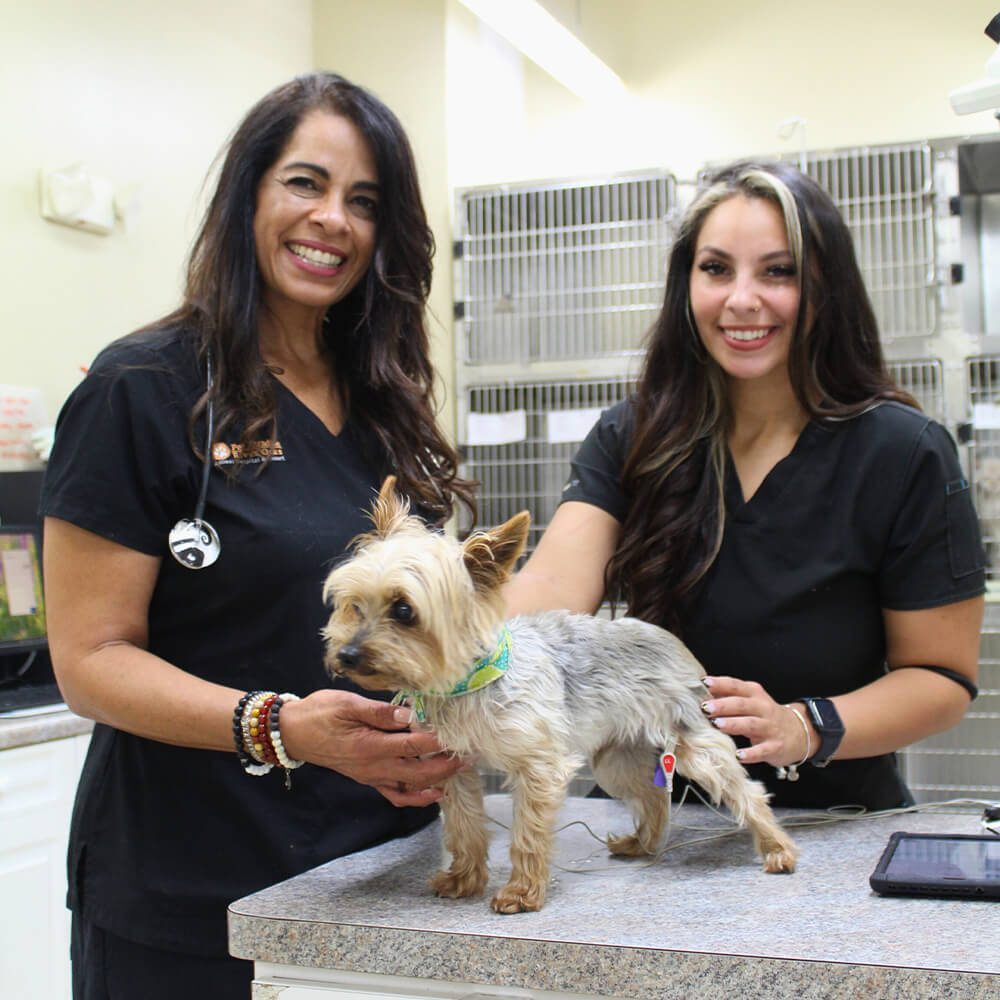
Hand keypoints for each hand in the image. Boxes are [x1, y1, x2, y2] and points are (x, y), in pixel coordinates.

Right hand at [277, 689, 467, 806]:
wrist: (293, 733)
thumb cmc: (319, 713)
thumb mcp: (347, 704)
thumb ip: (379, 712)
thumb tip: (409, 715)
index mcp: (370, 746)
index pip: (413, 746)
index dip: (438, 742)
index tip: (459, 734)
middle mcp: (373, 767)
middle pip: (419, 772)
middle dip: (447, 765)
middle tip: (469, 754)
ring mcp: (371, 776)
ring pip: (411, 786)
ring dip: (437, 780)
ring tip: (459, 769)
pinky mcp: (367, 778)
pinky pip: (395, 794)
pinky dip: (416, 797)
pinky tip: (433, 792)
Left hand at [700, 676, 814, 767]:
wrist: (800, 732)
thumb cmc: (766, 715)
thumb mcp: (751, 701)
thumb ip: (729, 696)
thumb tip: (702, 691)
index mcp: (754, 694)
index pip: (736, 686)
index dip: (720, 683)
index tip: (703, 683)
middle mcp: (763, 708)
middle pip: (741, 704)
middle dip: (723, 705)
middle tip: (705, 707)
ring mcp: (770, 727)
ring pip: (750, 724)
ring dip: (733, 724)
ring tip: (717, 725)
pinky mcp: (775, 746)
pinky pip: (762, 750)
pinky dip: (750, 753)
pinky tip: (738, 755)